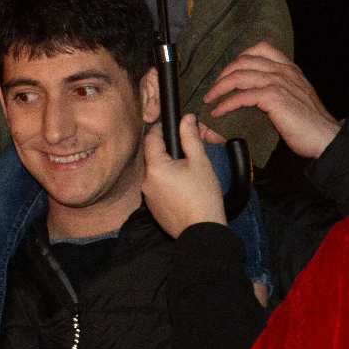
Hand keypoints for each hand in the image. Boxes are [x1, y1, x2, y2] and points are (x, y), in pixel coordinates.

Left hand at [142, 113, 227, 238]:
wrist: (201, 230)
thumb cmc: (203, 195)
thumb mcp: (200, 161)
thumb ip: (190, 137)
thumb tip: (186, 118)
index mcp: (155, 167)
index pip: (152, 138)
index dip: (161, 128)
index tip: (173, 126)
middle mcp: (146, 181)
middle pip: (153, 156)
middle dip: (168, 150)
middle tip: (187, 151)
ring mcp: (148, 196)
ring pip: (156, 173)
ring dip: (168, 168)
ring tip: (188, 173)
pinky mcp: (153, 208)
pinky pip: (157, 188)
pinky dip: (167, 184)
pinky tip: (184, 189)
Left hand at [203, 42, 340, 157]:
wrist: (325, 137)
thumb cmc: (311, 123)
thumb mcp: (296, 97)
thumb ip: (278, 90)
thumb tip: (252, 95)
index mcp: (289, 68)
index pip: (261, 48)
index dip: (240, 57)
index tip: (229, 72)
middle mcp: (283, 70)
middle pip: (243, 61)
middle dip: (223, 74)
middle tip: (214, 89)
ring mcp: (279, 82)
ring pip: (239, 76)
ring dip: (219, 88)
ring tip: (210, 99)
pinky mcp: (274, 97)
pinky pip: (242, 96)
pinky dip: (226, 103)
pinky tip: (218, 112)